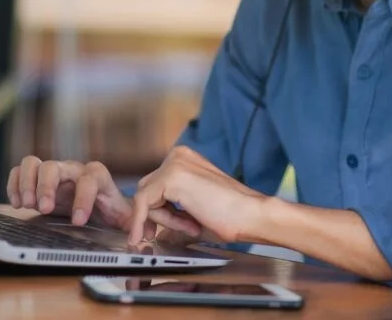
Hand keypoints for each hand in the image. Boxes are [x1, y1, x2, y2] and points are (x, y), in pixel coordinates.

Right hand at [6, 156, 131, 228]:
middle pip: (55, 166)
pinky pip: (21, 170)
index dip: (83, 198)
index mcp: (96, 177)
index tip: (78, 221)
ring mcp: (53, 171)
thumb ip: (135, 220)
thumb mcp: (123, 215)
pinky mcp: (37, 177)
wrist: (95, 202)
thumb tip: (144, 230)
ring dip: (27, 183)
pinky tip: (16, 203)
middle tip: (44, 209)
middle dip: (47, 188)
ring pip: (35, 163)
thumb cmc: (108, 208)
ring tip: (26, 204)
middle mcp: (72, 169)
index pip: (89, 179)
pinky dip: (14, 184)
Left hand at [128, 145, 267, 245]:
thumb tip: (155, 226)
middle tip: (158, 235)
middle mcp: (178, 156)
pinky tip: (142, 234)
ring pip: (146, 197)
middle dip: (155, 216)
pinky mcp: (171, 177)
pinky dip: (140, 221)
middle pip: (148, 189)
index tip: (151, 230)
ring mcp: (174, 164)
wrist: (251, 215)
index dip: (154, 211)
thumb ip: (173, 213)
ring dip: (162, 220)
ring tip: (192, 228)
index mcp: (185, 160)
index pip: (155, 185)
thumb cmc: (233, 215)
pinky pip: (143, 202)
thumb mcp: (194, 211)